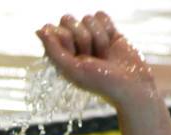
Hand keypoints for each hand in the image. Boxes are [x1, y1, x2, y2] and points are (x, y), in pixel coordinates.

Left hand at [36, 12, 155, 107]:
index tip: (76, 54)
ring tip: (104, 55)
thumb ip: (53, 51)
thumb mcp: (73, 69)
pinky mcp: (107, 30)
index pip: (53, 30)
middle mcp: (72, 45)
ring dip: (98, 37)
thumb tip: (38, 30)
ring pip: (87, 18)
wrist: (132, 83)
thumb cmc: (100, 82)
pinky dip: (108, 28)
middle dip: (83, 37)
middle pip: (68, 20)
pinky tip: (112, 43)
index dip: (66, 38)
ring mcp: (90, 36)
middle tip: (91, 56)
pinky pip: (101, 15)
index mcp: (60, 55)